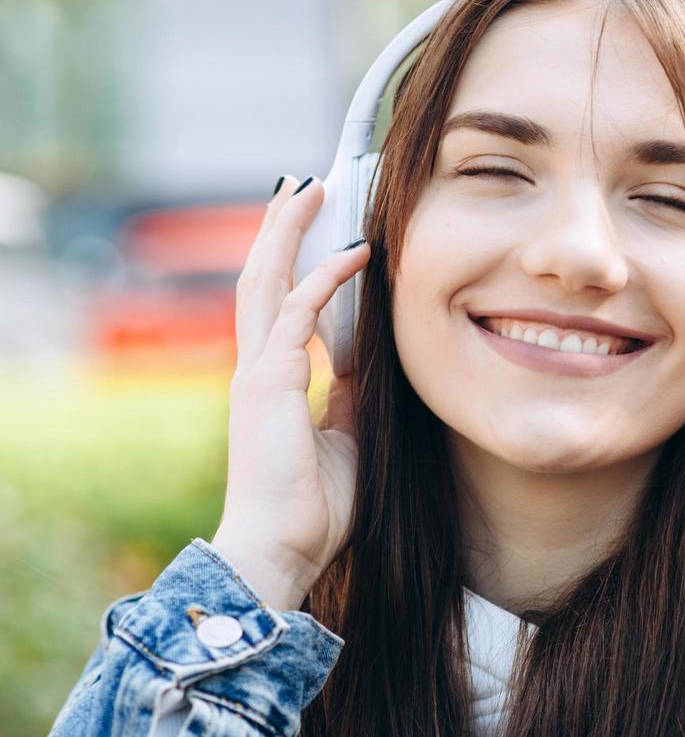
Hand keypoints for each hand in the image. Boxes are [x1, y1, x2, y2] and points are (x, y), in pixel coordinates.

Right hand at [210, 175, 370, 611]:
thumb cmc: (313, 508)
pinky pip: (295, 317)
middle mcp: (258, 368)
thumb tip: (375, 360)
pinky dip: (322, 280)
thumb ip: (355, 395)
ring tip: (311, 189)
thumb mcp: (349, 438)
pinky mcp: (268, 385)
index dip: (298, 261)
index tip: (322, 227)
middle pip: (262, 278)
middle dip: (282, 228)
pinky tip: (352, 254)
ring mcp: (257, 374)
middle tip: (305, 184)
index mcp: (273, 381)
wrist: (280, 552)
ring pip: (266, 282)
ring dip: (288, 232)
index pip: (281, 304)